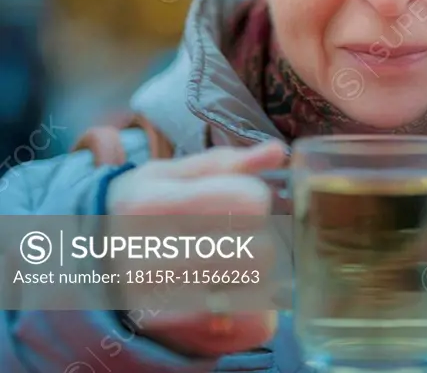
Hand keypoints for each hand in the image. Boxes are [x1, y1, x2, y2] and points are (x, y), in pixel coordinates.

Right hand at [106, 141, 286, 357]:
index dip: (253, 198)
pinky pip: (250, 320)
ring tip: (229, 261)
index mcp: (152, 206)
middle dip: (260, 237)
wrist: (92, 267)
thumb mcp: (170, 175)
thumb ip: (226, 163)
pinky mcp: (177, 332)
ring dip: (256, 271)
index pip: (248, 201)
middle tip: (237, 235)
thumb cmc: (140, 210)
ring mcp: (161, 303)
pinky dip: (250, 304)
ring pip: (258, 287)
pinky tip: (224, 289)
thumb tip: (277, 151)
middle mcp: (150, 258)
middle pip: (260, 251)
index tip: (238, 200)